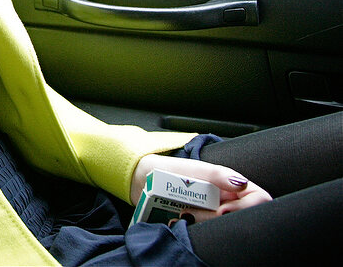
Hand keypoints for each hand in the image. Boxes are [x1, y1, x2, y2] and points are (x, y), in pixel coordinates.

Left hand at [131, 154, 271, 222]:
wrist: (144, 177)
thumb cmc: (172, 169)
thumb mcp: (197, 169)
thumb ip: (219, 175)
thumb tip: (242, 183)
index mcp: (233, 186)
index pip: (259, 199)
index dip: (247, 208)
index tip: (222, 209)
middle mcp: (228, 202)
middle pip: (241, 218)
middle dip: (217, 217)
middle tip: (194, 212)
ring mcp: (214, 214)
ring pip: (223, 228)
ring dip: (203, 223)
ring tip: (183, 214)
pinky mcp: (200, 225)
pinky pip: (206, 233)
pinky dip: (194, 229)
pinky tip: (179, 220)